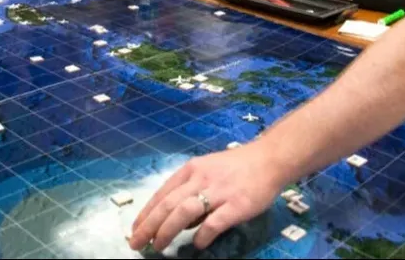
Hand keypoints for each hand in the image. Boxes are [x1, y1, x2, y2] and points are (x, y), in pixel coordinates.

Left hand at [129, 144, 283, 251]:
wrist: (269, 158)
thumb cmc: (237, 167)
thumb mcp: (207, 170)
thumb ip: (191, 191)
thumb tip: (177, 221)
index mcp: (191, 170)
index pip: (162, 193)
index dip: (146, 213)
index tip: (135, 229)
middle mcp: (201, 179)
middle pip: (168, 204)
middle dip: (149, 225)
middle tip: (136, 243)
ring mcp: (218, 191)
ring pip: (184, 211)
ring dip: (167, 230)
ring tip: (158, 246)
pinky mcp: (236, 204)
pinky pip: (213, 222)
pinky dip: (202, 234)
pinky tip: (197, 244)